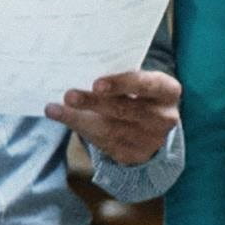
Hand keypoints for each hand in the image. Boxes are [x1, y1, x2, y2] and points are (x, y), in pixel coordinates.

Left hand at [47, 65, 182, 167]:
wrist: (151, 125)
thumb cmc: (138, 93)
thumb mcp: (137, 81)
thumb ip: (118, 77)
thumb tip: (81, 69)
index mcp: (168, 91)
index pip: (147, 85)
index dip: (122, 84)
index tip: (96, 83)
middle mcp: (164, 118)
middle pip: (126, 110)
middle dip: (94, 103)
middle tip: (69, 95)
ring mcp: (152, 140)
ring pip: (111, 130)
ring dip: (79, 119)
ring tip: (55, 109)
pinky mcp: (135, 155)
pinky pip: (104, 144)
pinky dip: (81, 130)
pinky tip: (64, 118)